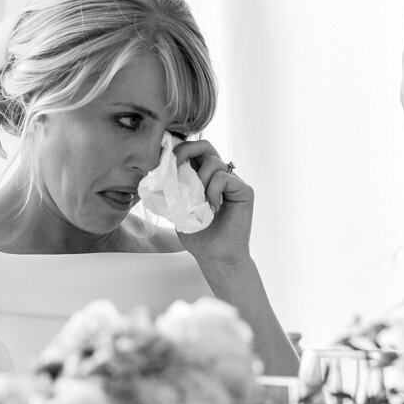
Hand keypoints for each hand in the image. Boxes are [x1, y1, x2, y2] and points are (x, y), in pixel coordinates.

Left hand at [168, 138, 252, 265]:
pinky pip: (224, 177)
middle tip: (175, 165)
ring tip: (200, 202)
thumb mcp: (178, 207)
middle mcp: (220, 175)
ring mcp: (234, 182)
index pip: (193, 151)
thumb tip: (159, 170)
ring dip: (200, 180)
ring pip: (213, 161)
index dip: (178, 150)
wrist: (217, 258)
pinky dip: (213, 191)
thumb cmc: (199, 236)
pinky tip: (213, 208)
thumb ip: (174, 188)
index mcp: (204, 177)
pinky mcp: (244, 190)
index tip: (164, 162)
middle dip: (186, 150)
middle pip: (205, 145)